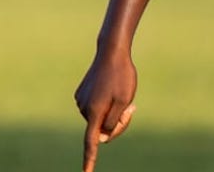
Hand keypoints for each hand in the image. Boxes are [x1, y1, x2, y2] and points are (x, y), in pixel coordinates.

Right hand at [75, 49, 137, 171]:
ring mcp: (81, 101)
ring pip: (99, 118)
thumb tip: (102, 136)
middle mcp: (84, 109)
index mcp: (94, 113)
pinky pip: (95, 108)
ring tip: (121, 92)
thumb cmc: (122, 76)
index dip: (89, 160)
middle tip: (132, 106)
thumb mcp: (124, 100)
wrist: (111, 52)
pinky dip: (105, 104)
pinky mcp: (81, 94)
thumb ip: (113, 121)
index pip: (91, 143)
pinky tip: (110, 88)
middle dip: (117, 123)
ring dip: (112, 111)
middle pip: (101, 129)